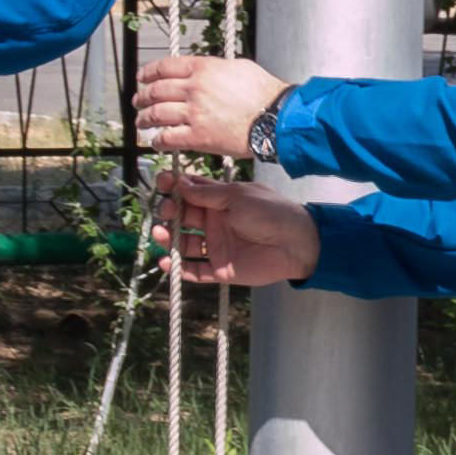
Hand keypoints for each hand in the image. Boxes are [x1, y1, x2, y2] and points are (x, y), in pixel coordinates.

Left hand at [133, 52, 285, 155]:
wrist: (277, 118)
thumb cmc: (265, 93)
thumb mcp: (239, 67)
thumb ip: (215, 67)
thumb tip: (205, 70)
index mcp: (203, 69)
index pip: (164, 67)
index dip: (148, 73)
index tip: (142, 78)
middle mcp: (194, 89)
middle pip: (156, 90)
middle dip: (143, 96)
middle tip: (138, 101)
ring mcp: (194, 113)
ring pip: (157, 114)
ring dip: (145, 119)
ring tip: (142, 122)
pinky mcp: (198, 137)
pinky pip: (168, 138)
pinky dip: (158, 140)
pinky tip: (156, 142)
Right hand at [155, 169, 315, 286]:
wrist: (295, 243)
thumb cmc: (269, 212)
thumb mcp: (237, 195)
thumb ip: (207, 193)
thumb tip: (179, 184)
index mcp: (221, 201)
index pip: (191, 192)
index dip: (174, 187)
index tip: (161, 183)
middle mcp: (215, 222)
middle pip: (182, 217)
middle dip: (168, 212)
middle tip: (166, 210)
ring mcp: (216, 246)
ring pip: (183, 244)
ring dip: (167, 239)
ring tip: (160, 233)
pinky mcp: (220, 269)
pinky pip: (194, 270)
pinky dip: (178, 268)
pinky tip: (166, 262)